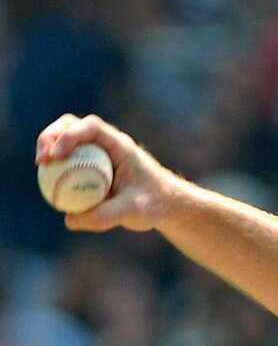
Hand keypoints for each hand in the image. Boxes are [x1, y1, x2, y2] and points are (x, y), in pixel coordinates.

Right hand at [35, 113, 187, 232]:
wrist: (166, 205)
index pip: (92, 127)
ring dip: (48, 148)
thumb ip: (105, 216)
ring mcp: (97, 154)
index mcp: (120, 146)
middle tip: (42, 160)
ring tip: (42, 167)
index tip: (57, 155)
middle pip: (71, 126)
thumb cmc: (155, 204)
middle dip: (51, 137)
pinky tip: (49, 183)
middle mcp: (106, 144)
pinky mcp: (90, 166)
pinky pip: (68, 162)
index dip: (70, 135)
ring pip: (66, 141)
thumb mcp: (134, 212)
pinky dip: (56, 168)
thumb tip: (69, 219)